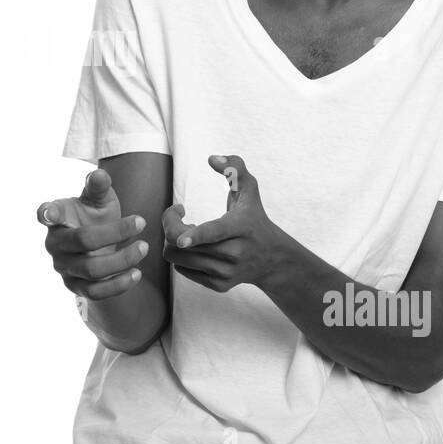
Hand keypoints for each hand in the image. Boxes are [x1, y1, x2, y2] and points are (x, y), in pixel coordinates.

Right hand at [38, 169, 147, 299]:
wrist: (99, 246)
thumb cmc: (95, 216)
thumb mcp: (99, 199)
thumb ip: (98, 187)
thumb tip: (99, 174)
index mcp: (57, 217)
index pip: (46, 214)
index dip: (47, 213)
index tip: (49, 212)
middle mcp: (55, 244)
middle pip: (82, 241)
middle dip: (115, 233)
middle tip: (142, 222)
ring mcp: (63, 267)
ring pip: (92, 269)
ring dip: (122, 259)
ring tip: (144, 247)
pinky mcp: (74, 287)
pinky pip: (95, 292)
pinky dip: (118, 285)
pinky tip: (137, 274)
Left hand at [161, 154, 288, 292]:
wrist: (272, 259)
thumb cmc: (254, 217)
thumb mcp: (250, 189)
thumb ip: (234, 167)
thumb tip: (212, 158)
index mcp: (240, 227)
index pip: (214, 233)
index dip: (195, 235)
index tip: (181, 237)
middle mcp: (234, 253)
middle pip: (183, 245)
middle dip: (171, 225)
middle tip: (180, 214)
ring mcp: (226, 272)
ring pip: (178, 258)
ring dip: (174, 240)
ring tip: (187, 230)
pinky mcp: (219, 285)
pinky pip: (182, 269)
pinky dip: (181, 255)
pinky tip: (194, 246)